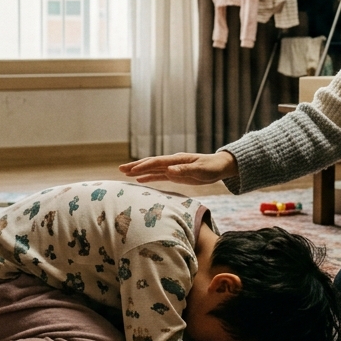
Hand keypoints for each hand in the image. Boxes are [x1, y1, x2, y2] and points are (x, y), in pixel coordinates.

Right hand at [119, 151, 237, 185]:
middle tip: (120, 169)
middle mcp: (172, 162)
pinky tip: (139, 180)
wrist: (220, 167)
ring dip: (138, 171)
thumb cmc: (212, 168)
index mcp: (177, 160)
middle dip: (135, 166)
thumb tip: (169, 170)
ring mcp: (172, 168)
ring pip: (152, 169)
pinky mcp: (175, 174)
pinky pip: (158, 175)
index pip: (157, 162)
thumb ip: (185, 170)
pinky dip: (148, 177)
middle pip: (150, 163)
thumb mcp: (200, 170)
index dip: (144, 166)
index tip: (131, 170)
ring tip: (124, 173)